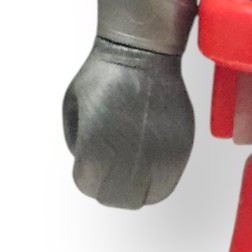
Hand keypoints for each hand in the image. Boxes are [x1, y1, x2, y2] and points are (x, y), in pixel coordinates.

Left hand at [63, 39, 194, 208]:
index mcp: (95, 150)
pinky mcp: (179, 147)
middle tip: (113, 167)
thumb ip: (77, 143)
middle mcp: (128, 157)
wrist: (143, 54)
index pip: (89, 187)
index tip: (93, 163)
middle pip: (117, 198)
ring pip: (146, 196)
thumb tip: (91, 167)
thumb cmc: (106, 77)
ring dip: (137, 187)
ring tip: (134, 166)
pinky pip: (168, 182)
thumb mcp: (72, 110)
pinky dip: (159, 178)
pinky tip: (151, 161)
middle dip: (112, 185)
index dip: (89, 176)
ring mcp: (157, 154)